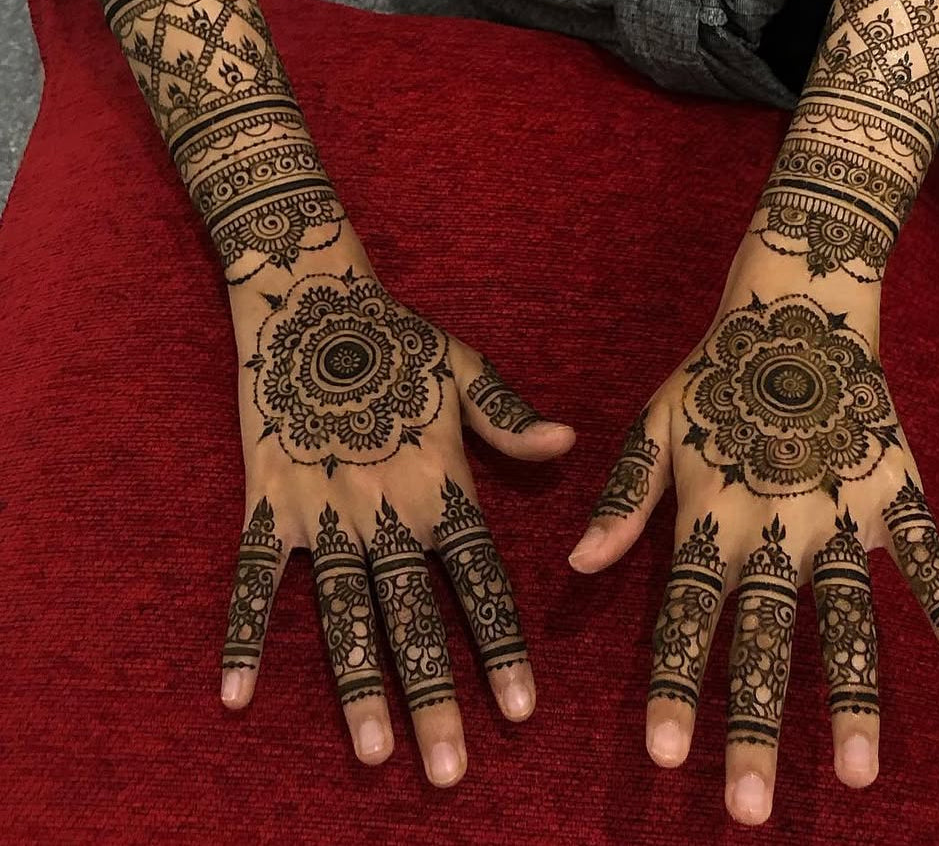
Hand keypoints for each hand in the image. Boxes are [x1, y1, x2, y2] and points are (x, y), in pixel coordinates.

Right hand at [219, 245, 574, 786]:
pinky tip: (234, 696)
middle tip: (449, 771)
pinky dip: (241, 634)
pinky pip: (251, 578)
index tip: (520, 709)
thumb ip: (510, 419)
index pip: (479, 579)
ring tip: (374, 751)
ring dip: (358, 684)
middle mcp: (384, 509)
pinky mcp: (265, 502)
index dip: (501, 645)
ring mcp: (320, 510)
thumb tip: (569, 444)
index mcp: (439, 482)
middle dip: (435, 696)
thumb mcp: (463, 370)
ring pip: (341, 613)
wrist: (309, 301)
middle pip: (414, 617)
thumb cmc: (396, 337)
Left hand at [569, 252, 938, 824]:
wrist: (795, 308)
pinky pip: (927, 555)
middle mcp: (776, 525)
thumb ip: (624, 498)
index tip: (666, 759)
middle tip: (748, 809)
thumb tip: (579, 566)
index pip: (687, 616)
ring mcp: (841, 510)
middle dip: (754, 723)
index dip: (675, 685)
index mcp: (713, 514)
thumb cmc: (716, 373)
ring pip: (848, 617)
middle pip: (763, 638)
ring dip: (851, 696)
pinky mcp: (895, 488)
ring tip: (854, 773)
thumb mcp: (654, 425)